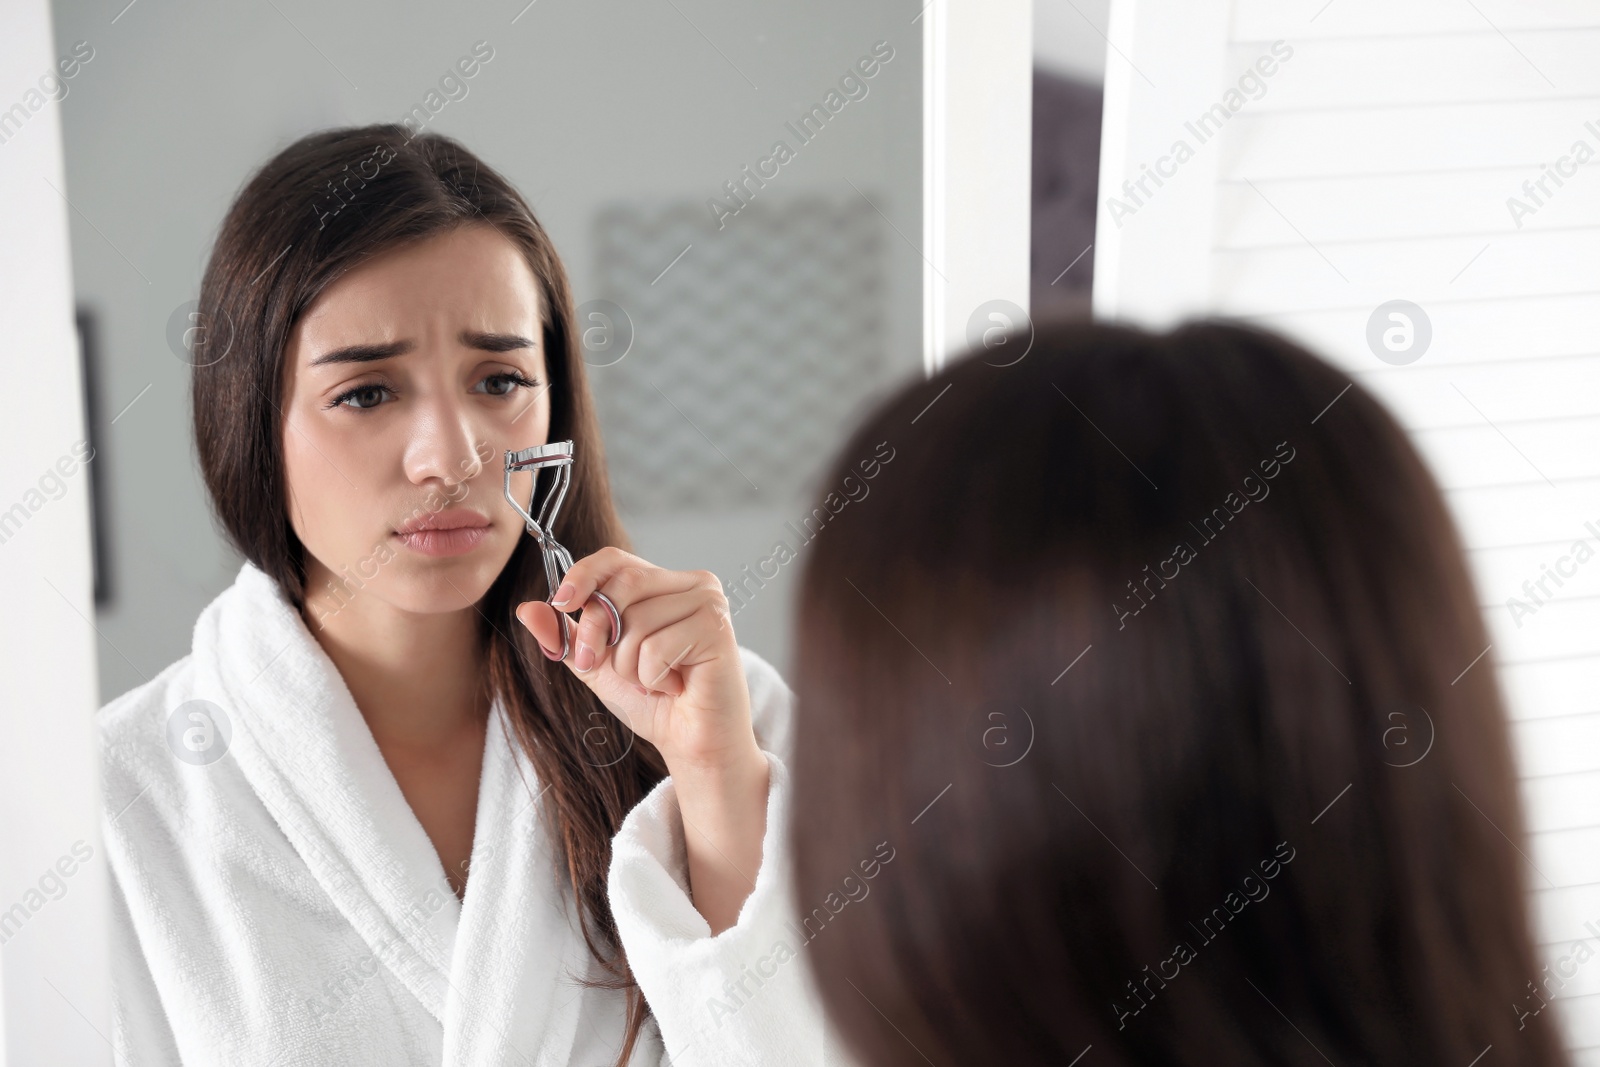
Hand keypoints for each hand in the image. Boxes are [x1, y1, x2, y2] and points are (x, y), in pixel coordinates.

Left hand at [513, 546, 760, 776]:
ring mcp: (708, 604)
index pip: (616, 559)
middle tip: (598, 664)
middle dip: (596, 631)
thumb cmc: (652, 701)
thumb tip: (527, 610)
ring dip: (629, 666)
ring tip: (652, 683)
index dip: (582, 576)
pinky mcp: (717, 630)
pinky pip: (657, 648)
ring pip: (637, 622)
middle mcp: (692, 584)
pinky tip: (674, 687)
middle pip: (622, 585)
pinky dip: (652, 678)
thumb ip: (566, 636)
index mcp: (664, 583)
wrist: (690, 744)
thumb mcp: (596, 665)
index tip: (561, 603)